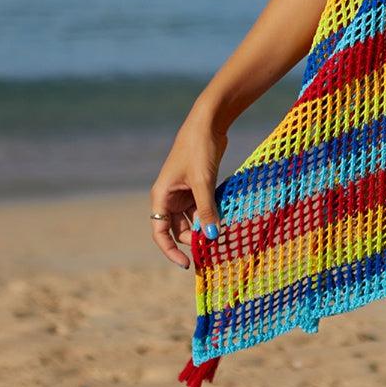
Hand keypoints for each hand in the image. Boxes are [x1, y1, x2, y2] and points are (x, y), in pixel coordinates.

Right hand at [149, 113, 228, 267]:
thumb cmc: (199, 149)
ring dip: (205, 226)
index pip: (160, 232)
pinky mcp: (197, 186)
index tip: (187, 264)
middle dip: (194, 238)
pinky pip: (202, 207)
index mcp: (161, 195)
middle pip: (177, 228)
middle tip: (214, 245)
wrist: (209, 122)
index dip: (171, 250)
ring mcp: (183, 192)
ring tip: (222, 232)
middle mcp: (169, 196)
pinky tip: (225, 219)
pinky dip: (211, 214)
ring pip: (191, 219)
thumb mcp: (203, 182)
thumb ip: (207, 210)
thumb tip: (212, 236)